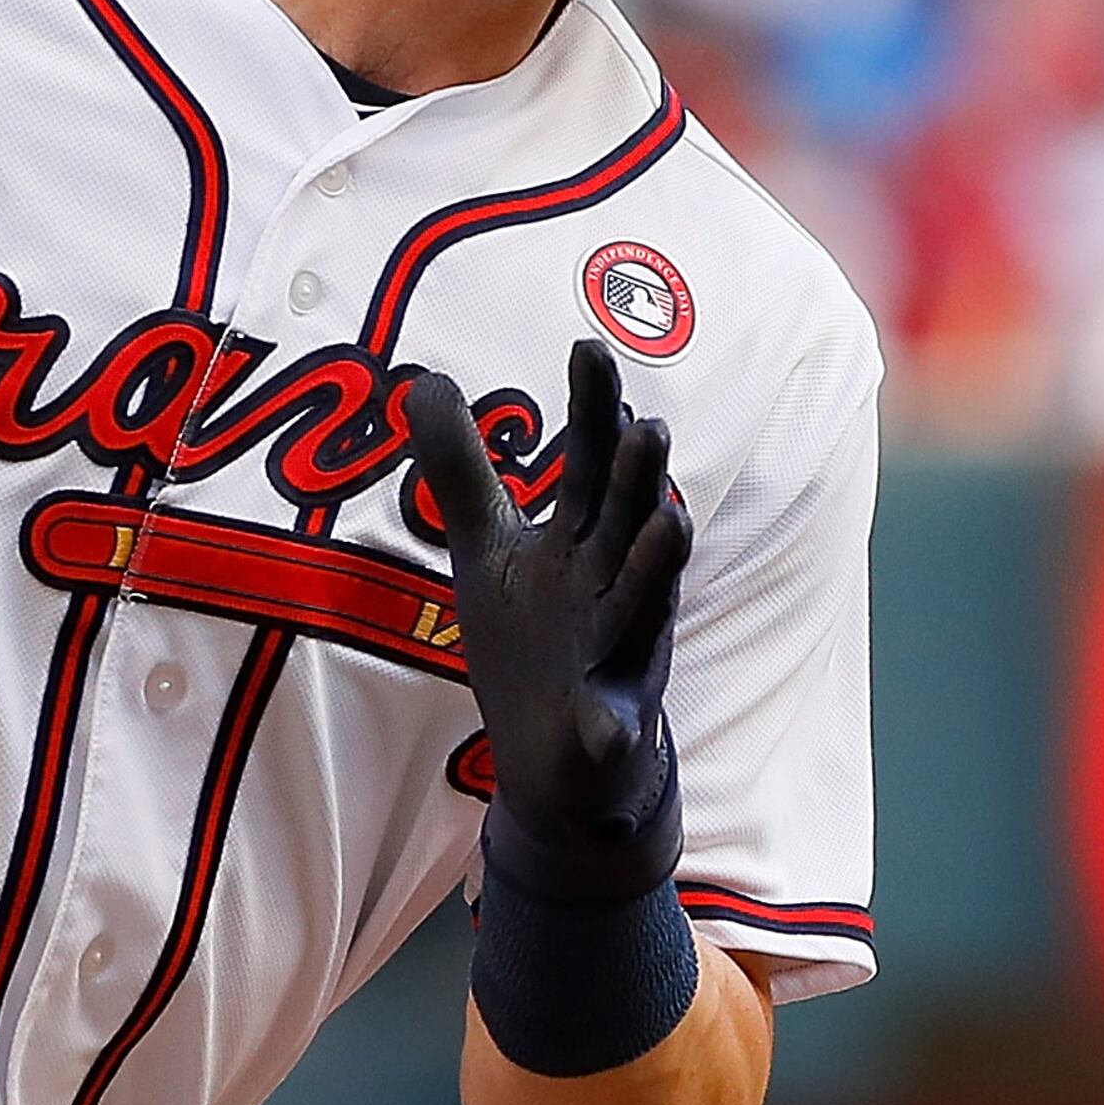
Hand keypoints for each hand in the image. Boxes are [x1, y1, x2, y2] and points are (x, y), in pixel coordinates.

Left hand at [403, 340, 690, 902]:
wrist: (561, 758)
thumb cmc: (533, 636)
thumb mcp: (488, 546)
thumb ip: (461, 468)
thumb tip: (428, 380)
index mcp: (581, 540)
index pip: (587, 463)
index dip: (590, 409)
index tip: (587, 345)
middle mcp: (612, 586)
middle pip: (624, 521)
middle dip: (638, 477)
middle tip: (649, 425)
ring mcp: (617, 655)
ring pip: (642, 605)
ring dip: (656, 566)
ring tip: (674, 519)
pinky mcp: (605, 725)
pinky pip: (611, 725)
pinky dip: (610, 722)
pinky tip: (607, 722)